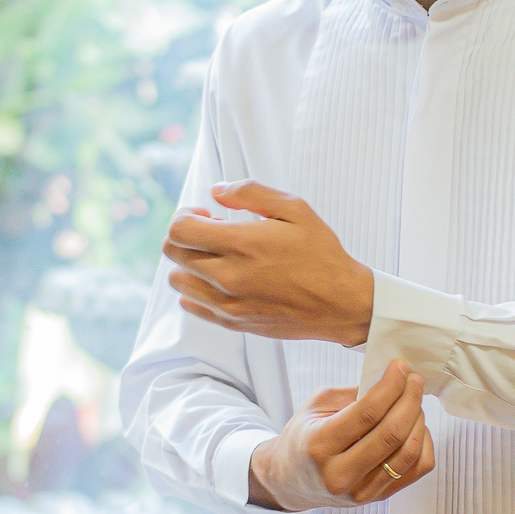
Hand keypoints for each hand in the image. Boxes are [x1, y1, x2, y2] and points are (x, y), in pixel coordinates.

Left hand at [163, 182, 374, 346]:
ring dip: (189, 263)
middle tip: (212, 232)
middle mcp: (229, 276)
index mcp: (242, 244)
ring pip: (178, 281)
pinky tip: (219, 280)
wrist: (341, 303)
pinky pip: (191, 305)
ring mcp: (228, 303)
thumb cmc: (321, 254)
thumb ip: (251, 192)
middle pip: (173, 253)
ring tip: (216, 257)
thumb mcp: (296, 209)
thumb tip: (216, 191)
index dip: (186, 215)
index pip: (180, 230)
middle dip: (186, 236)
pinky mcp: (232, 322)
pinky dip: (195, 290)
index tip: (206, 214)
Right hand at [248, 360, 433, 510]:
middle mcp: (340, 474)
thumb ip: (353, 394)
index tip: (400, 368)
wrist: (293, 481)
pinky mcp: (378, 498)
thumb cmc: (305, 437)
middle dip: (410, 400)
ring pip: (409, 453)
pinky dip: (423, 443)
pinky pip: (417, 469)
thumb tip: (393, 382)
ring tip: (413, 402)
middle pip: (392, 434)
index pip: (366, 413)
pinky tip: (414, 427)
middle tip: (414, 380)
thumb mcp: (315, 406)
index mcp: (319, 445)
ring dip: (418, 420)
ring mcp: (361, 491)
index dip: (390, 386)